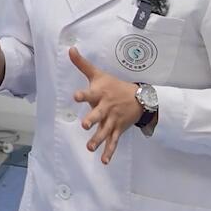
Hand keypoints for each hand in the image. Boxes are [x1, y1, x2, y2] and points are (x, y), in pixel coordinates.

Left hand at [70, 47, 141, 164]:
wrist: (140, 97)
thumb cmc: (114, 85)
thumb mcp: (98, 74)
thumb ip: (82, 64)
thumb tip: (70, 49)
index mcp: (100, 94)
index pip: (90, 93)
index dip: (83, 94)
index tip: (76, 96)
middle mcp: (106, 108)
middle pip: (98, 115)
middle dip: (92, 120)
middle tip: (85, 125)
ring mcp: (113, 120)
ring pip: (104, 131)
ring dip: (98, 139)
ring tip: (90, 148)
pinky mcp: (118, 129)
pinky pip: (113, 141)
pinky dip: (109, 151)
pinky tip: (104, 161)